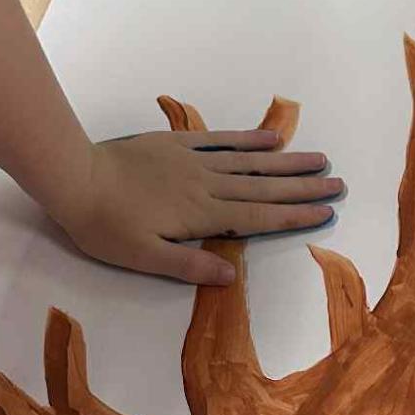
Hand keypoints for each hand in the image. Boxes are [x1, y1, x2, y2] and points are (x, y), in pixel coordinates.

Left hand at [57, 130, 344, 285]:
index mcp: (201, 215)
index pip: (257, 218)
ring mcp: (194, 161)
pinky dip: (248, 140)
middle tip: (339, 184)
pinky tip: (271, 140)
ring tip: (319, 160)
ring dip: (286, 163)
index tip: (326, 212)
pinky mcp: (177, 144)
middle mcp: (206, 184)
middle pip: (264, 188)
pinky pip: (221, 140)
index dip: (293, 217)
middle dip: (303, 188)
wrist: (75, 177)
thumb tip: (232, 275)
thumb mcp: (143, 259)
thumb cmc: (105, 226)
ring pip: (250, 162)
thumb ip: (188, 265)